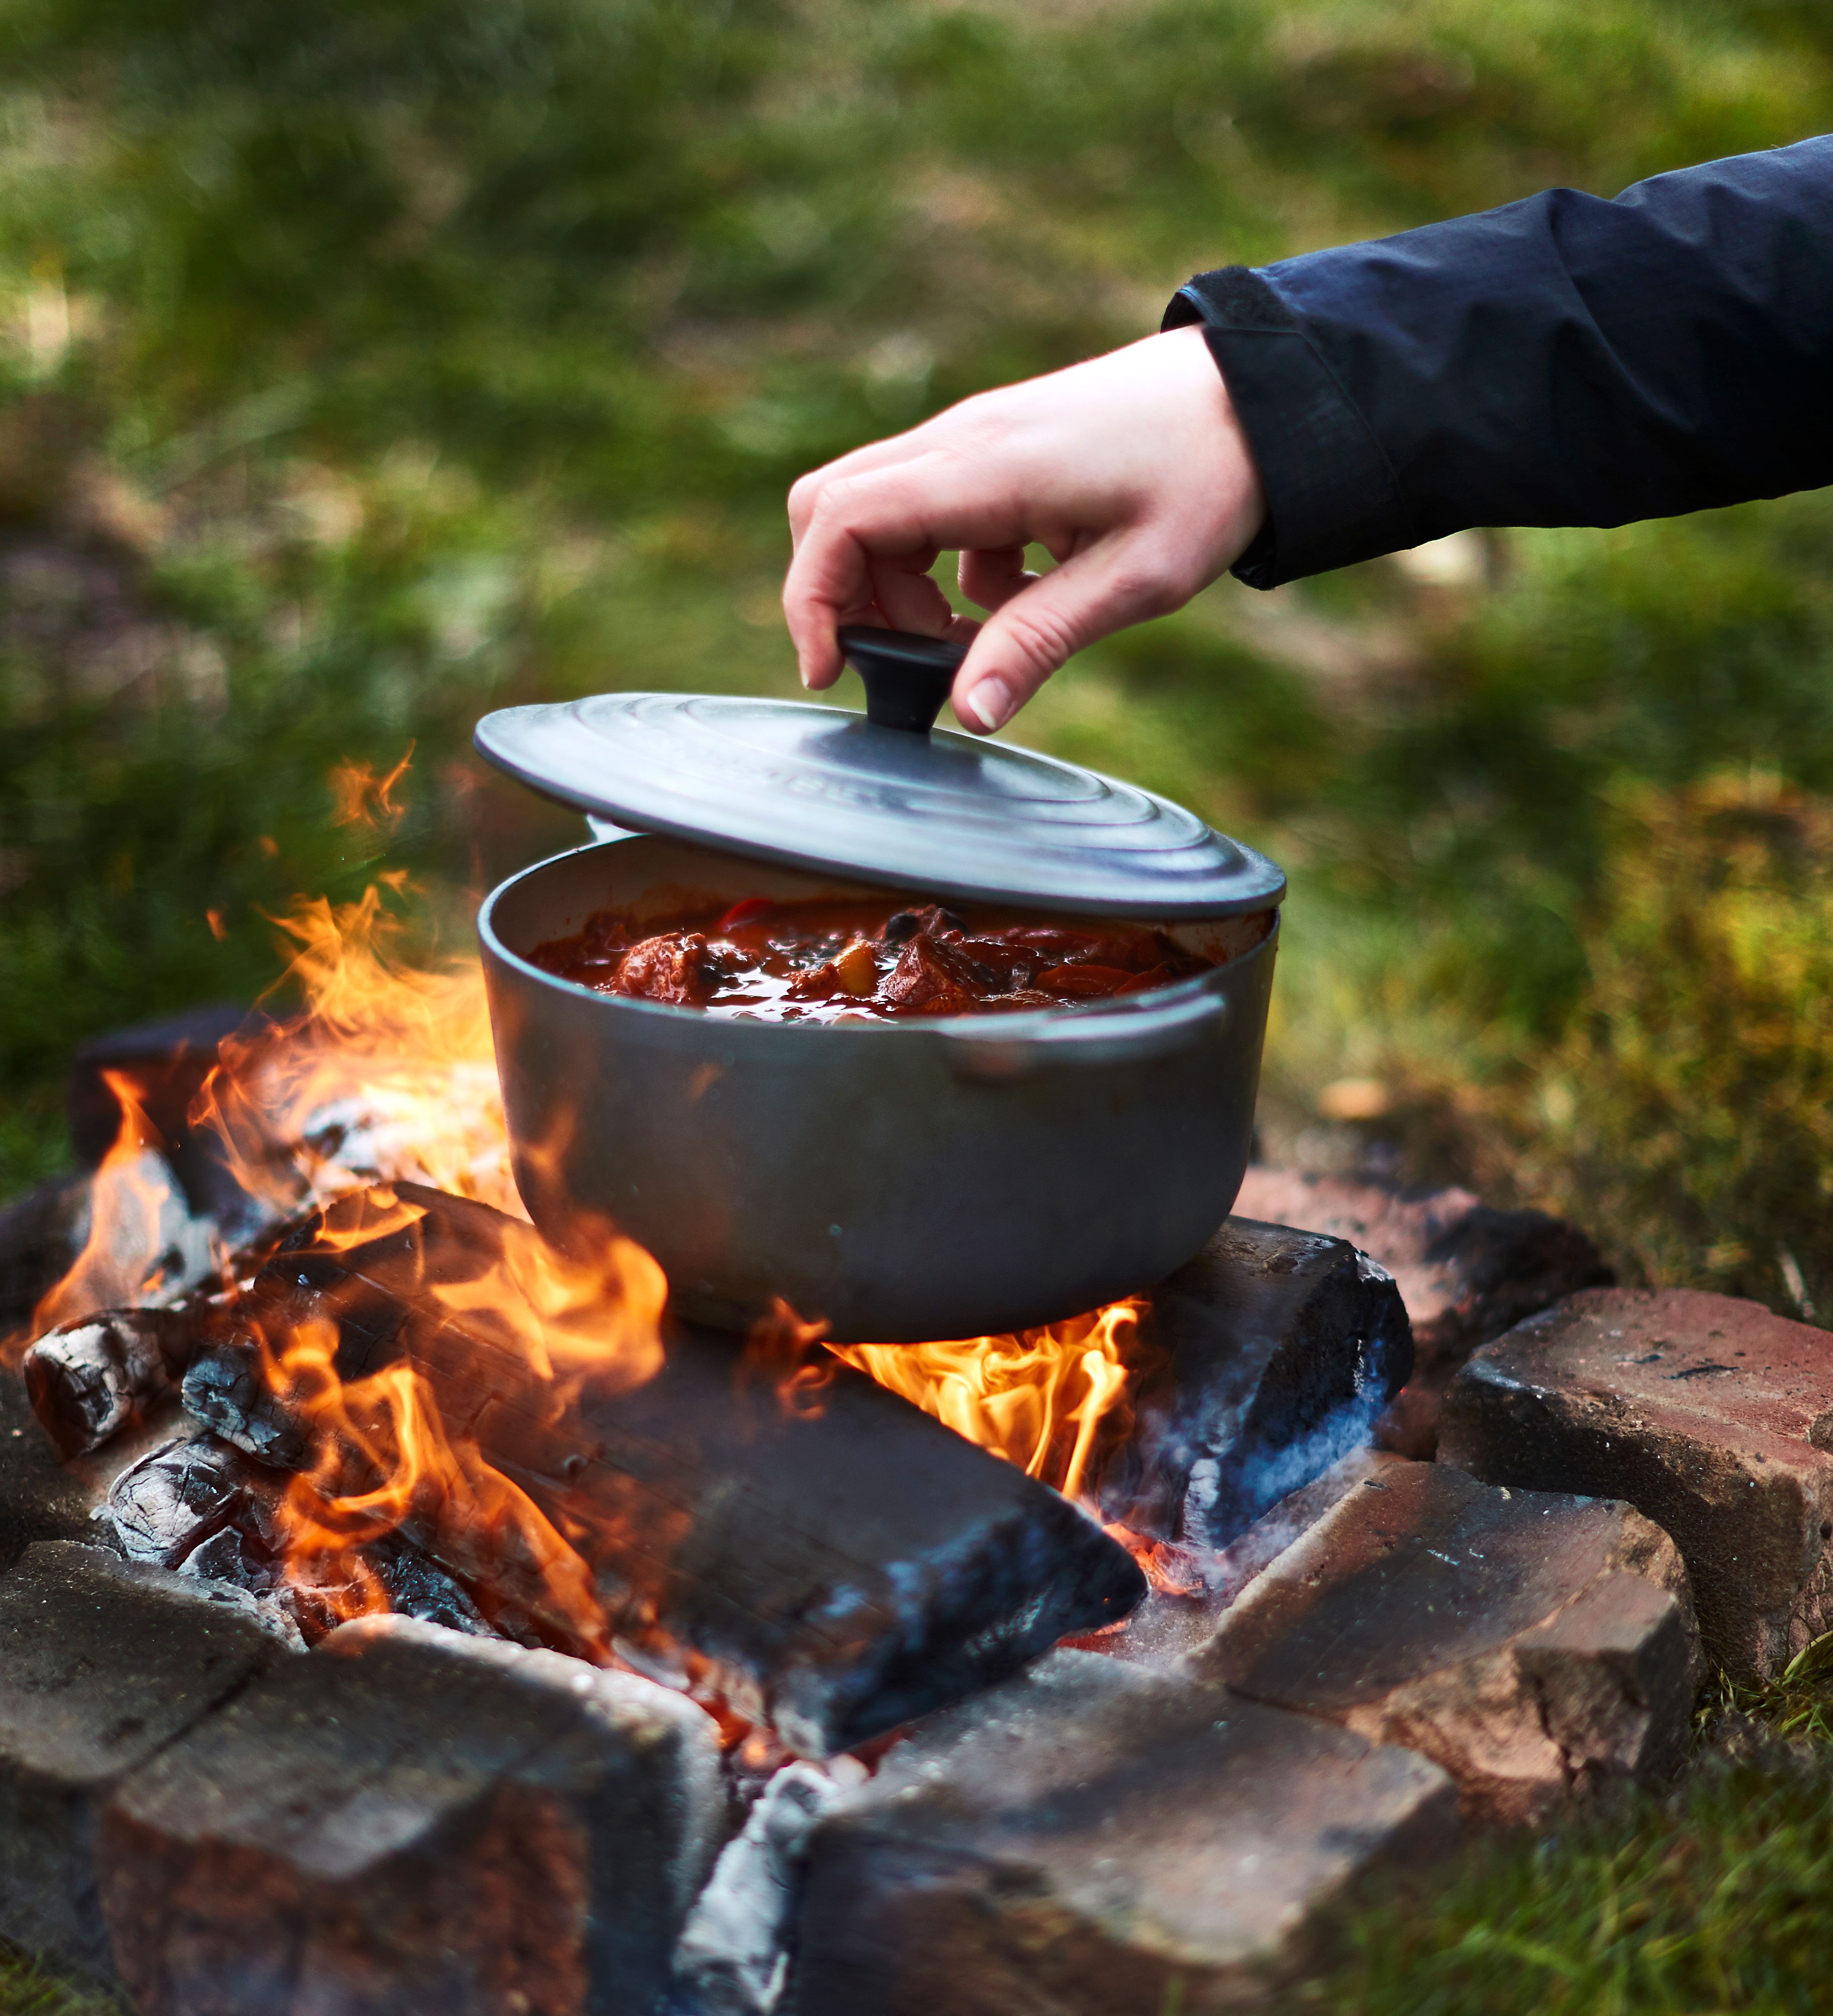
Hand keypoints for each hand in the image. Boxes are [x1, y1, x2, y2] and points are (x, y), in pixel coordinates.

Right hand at [782, 325, 1265, 732]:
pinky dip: (946, 569)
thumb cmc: (1208, 476)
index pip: (841, 520)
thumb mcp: (1135, 578)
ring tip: (973, 642)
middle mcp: (961, 440)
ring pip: (878, 511)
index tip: (835, 674)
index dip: (814, 601)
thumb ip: (1040, 642)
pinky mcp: (998, 448)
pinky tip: (1016, 600)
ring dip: (901, 590)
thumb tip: (967, 714)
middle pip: (833, 508)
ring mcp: (976, 437)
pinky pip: (932, 511)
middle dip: (845, 598)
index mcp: (983, 467)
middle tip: (906, 666)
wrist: (1260, 394)